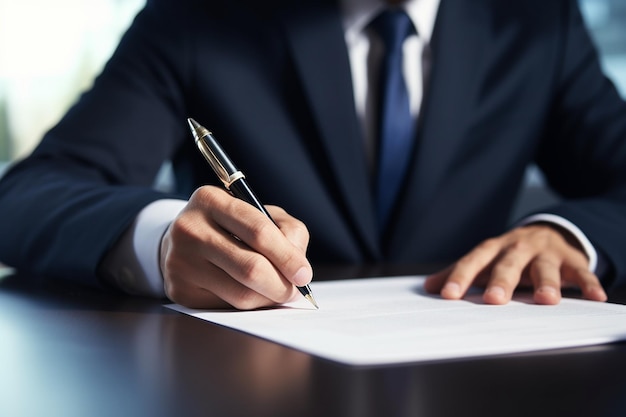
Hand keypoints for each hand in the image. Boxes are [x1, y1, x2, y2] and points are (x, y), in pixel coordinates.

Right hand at [159, 186, 311, 308]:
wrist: (182, 242)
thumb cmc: (230, 227)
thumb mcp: (259, 213)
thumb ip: (287, 230)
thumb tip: (298, 267)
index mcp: (211, 200)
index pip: (258, 231)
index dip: (287, 256)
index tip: (304, 275)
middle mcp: (190, 229)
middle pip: (251, 268)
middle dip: (281, 285)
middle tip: (294, 290)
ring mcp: (180, 261)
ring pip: (241, 294)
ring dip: (268, 299)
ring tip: (275, 292)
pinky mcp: (179, 290)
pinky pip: (227, 307)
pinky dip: (248, 305)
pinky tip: (250, 293)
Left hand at [424, 224, 607, 304]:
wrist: (547, 233)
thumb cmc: (508, 254)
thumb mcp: (484, 260)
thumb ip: (457, 273)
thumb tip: (428, 287)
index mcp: (493, 249)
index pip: (473, 262)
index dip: (460, 277)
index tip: (448, 295)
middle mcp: (517, 248)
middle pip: (508, 264)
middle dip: (502, 281)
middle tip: (493, 299)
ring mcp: (545, 253)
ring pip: (545, 267)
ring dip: (546, 282)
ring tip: (546, 300)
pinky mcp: (571, 260)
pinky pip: (582, 272)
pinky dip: (589, 282)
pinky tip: (596, 296)